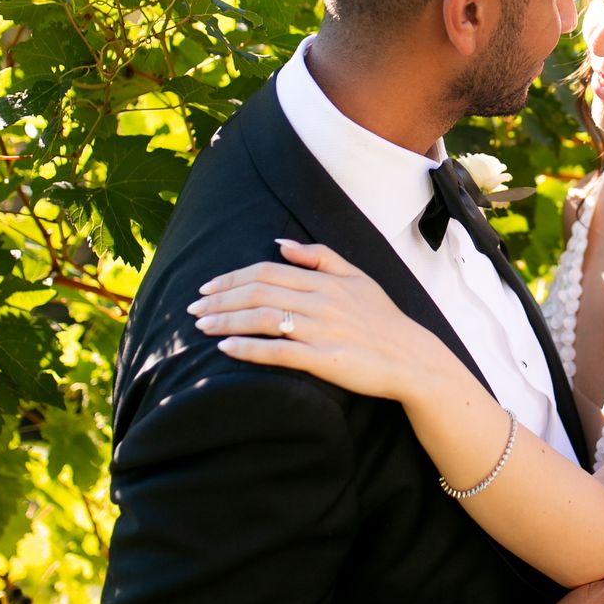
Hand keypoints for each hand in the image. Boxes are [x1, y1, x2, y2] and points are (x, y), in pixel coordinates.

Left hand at [188, 240, 455, 404]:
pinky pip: (280, 352)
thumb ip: (320, 256)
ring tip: (200, 328)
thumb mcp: (358, 277)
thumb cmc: (383, 319)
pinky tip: (226, 348)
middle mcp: (322, 301)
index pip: (268, 270)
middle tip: (191, 309)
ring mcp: (324, 331)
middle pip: (259, 292)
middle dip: (220, 299)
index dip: (232, 277)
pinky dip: (249, 349)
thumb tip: (280, 243)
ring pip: (264, 319)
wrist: (412, 358)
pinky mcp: (326, 361)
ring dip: (226, 321)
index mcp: (327, 280)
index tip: (206, 288)